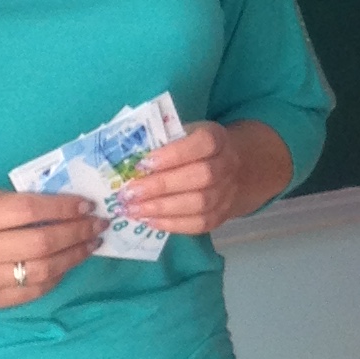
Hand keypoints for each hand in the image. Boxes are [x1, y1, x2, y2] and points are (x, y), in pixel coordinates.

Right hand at [0, 189, 101, 307]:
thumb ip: (13, 204)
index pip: (29, 210)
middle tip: (98, 225)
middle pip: (41, 242)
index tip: (86, 205)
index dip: (62, 207)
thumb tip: (62, 206)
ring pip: (42, 271)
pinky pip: (32, 291)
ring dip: (73, 257)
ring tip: (90, 244)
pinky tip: (67, 264)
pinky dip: (55, 277)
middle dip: (77, 232)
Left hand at [124, 119, 287, 234]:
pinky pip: (199, 224)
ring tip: (133, 209)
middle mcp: (227, 165)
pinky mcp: (221, 215)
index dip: (174, 154)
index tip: (143, 163)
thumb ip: (162, 142)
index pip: (203, 143)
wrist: (232, 170)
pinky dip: (172, 224)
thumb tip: (127, 158)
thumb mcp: (184, 134)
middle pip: (201, 177)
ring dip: (162, 208)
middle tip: (129, 193)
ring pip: (199, 204)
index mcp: (217, 139)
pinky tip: (148, 220)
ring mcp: (227, 192)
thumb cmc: (195, 149)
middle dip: (161, 186)